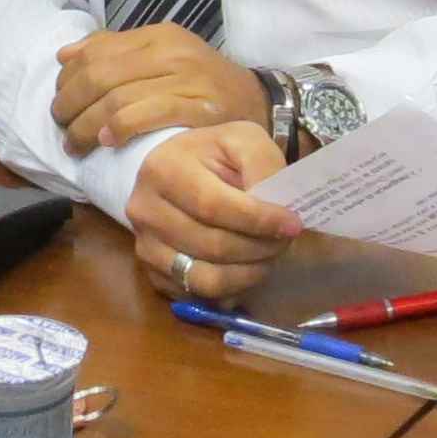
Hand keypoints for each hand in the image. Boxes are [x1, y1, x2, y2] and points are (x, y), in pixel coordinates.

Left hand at [54, 25, 264, 153]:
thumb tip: (66, 55)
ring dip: (86, 126)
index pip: (95, 52)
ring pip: (116, 99)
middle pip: (99, 76)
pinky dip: (119, 128)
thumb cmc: (205, 83)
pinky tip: (107, 142)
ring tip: (75, 144)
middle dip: (70, 105)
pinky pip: (146, 115)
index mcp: (158, 36)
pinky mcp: (197, 107)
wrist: (260, 104)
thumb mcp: (164, 56)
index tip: (59, 102)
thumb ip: (116, 52)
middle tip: (61, 127)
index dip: (68, 79)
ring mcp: (185, 79)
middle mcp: (170, 52)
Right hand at [124, 121, 301, 299]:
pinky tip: (245, 269)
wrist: (174, 173)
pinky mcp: (152, 275)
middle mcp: (144, 211)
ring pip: (205, 279)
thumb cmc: (213, 156)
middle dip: (259, 248)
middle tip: (285, 241)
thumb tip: (278, 205)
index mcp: (163, 170)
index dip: (258, 220)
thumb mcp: (242, 140)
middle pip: (212, 246)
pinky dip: (230, 290)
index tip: (292, 224)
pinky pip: (198, 296)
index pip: (213, 206)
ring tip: (268, 257)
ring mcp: (145, 247)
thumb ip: (262, 164)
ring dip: (248, 274)